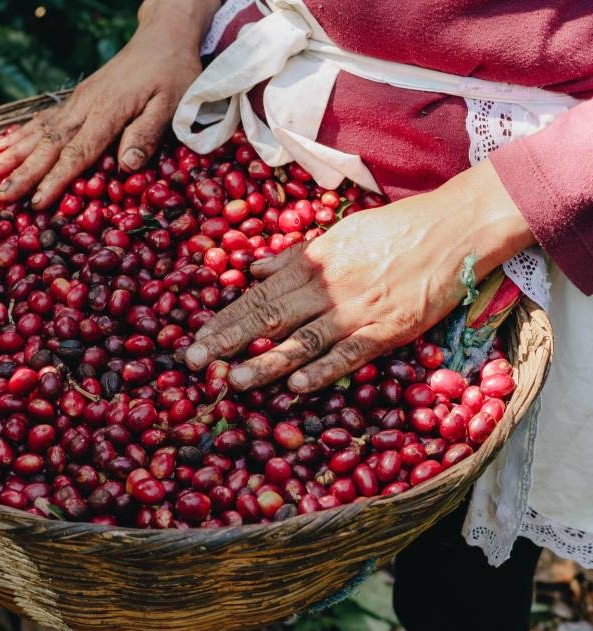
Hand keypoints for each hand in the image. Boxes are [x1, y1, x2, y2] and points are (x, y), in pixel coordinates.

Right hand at [0, 0, 219, 208]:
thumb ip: (148, 134)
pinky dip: (22, 134)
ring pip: (40, 131)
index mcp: (108, 112)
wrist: (162, 38)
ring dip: (13, 153)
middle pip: (49, 145)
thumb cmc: (172, 75)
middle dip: (22, 173)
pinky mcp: (76, 99)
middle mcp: (85, 107)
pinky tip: (4, 145)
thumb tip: (127, 167)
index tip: (35, 202)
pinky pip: (44, 119)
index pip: (77, 153)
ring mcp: (77, 102)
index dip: (55, 180)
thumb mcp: (172, 105)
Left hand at [184, 161, 536, 392]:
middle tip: (194, 362)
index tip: (195, 338)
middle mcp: (327, 286)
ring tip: (234, 381)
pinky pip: (349, 354)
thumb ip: (294, 257)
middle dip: (228, 340)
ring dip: (266, 362)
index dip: (225, 318)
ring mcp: (356, 310)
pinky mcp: (387, 330)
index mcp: (312, 261)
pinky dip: (323, 370)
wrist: (453, 228)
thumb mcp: (338, 233)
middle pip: (269, 317)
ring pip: (302, 339)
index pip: (258, 295)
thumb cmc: (393, 230)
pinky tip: (297, 387)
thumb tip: (252, 271)